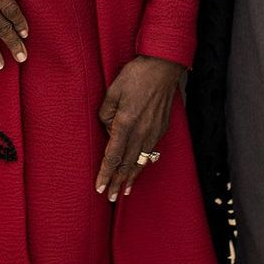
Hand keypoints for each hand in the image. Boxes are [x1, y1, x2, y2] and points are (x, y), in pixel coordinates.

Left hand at [95, 56, 184, 201]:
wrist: (164, 67)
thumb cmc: (136, 75)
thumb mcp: (113, 90)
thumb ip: (106, 112)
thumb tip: (108, 128)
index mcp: (125, 122)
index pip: (112, 156)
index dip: (105, 173)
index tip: (99, 187)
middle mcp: (140, 131)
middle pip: (127, 164)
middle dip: (118, 182)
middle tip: (111, 197)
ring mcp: (153, 131)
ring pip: (141, 161)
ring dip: (132, 177)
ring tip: (126, 191)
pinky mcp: (162, 127)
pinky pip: (151, 151)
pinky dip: (144, 163)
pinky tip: (140, 168)